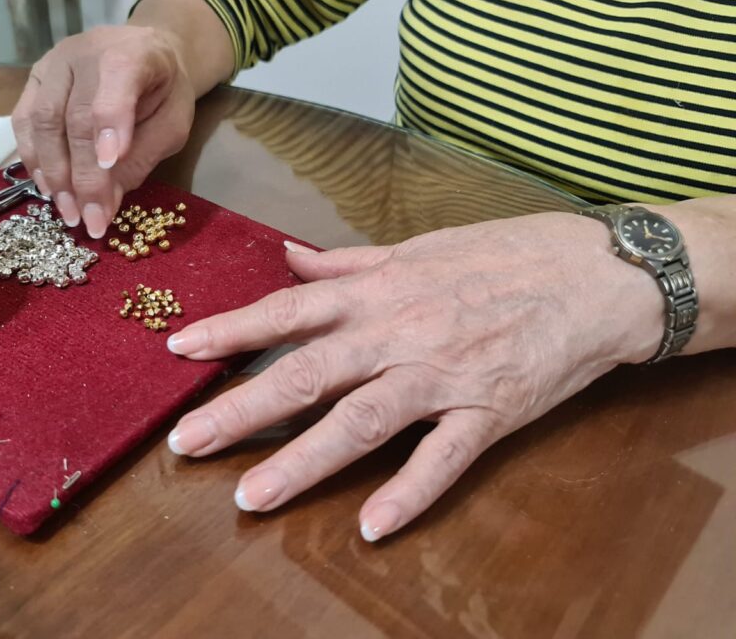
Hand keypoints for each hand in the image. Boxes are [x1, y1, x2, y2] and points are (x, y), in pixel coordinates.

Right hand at [12, 25, 195, 236]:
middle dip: (82, 175)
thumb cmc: (164, 91)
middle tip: (90, 219)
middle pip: (75, 116)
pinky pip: (24, 121)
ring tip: (69, 211)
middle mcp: (85, 51)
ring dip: (54, 173)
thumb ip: (143, 158)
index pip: (115, 86)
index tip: (109, 171)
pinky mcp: (34, 78)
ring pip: (42, 120)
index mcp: (132, 53)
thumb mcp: (173, 125)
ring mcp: (54, 63)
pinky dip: (33, 159)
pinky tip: (50, 188)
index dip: (108, 128)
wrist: (146, 53)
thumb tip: (106, 203)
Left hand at [164, 213, 661, 540]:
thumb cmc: (502, 254)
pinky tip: (370, 527)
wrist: (594, 273)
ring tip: (251, 496)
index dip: (231, 329)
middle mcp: (398, 332)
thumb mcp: (417, 247)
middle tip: (186, 442)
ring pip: (362, 421)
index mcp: (377, 291)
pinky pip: (444, 458)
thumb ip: (348, 260)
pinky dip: (409, 493)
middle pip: (308, 373)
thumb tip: (290, 254)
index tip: (179, 348)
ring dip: (304, 461)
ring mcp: (442, 375)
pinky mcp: (489, 411)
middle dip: (243, 408)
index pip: (289, 311)